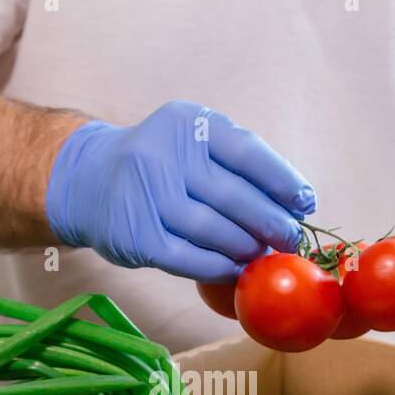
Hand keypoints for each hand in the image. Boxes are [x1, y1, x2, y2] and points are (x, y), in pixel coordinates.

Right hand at [45, 101, 315, 282]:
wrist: (89, 180)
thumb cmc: (161, 165)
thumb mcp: (192, 143)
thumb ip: (236, 164)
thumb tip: (296, 204)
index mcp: (187, 124)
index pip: (248, 152)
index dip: (283, 182)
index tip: (306, 203)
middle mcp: (163, 154)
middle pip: (234, 195)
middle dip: (271, 222)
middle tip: (291, 240)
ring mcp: (146, 195)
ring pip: (213, 230)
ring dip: (246, 247)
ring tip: (261, 254)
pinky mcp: (135, 236)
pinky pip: (189, 259)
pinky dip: (218, 268)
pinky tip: (236, 271)